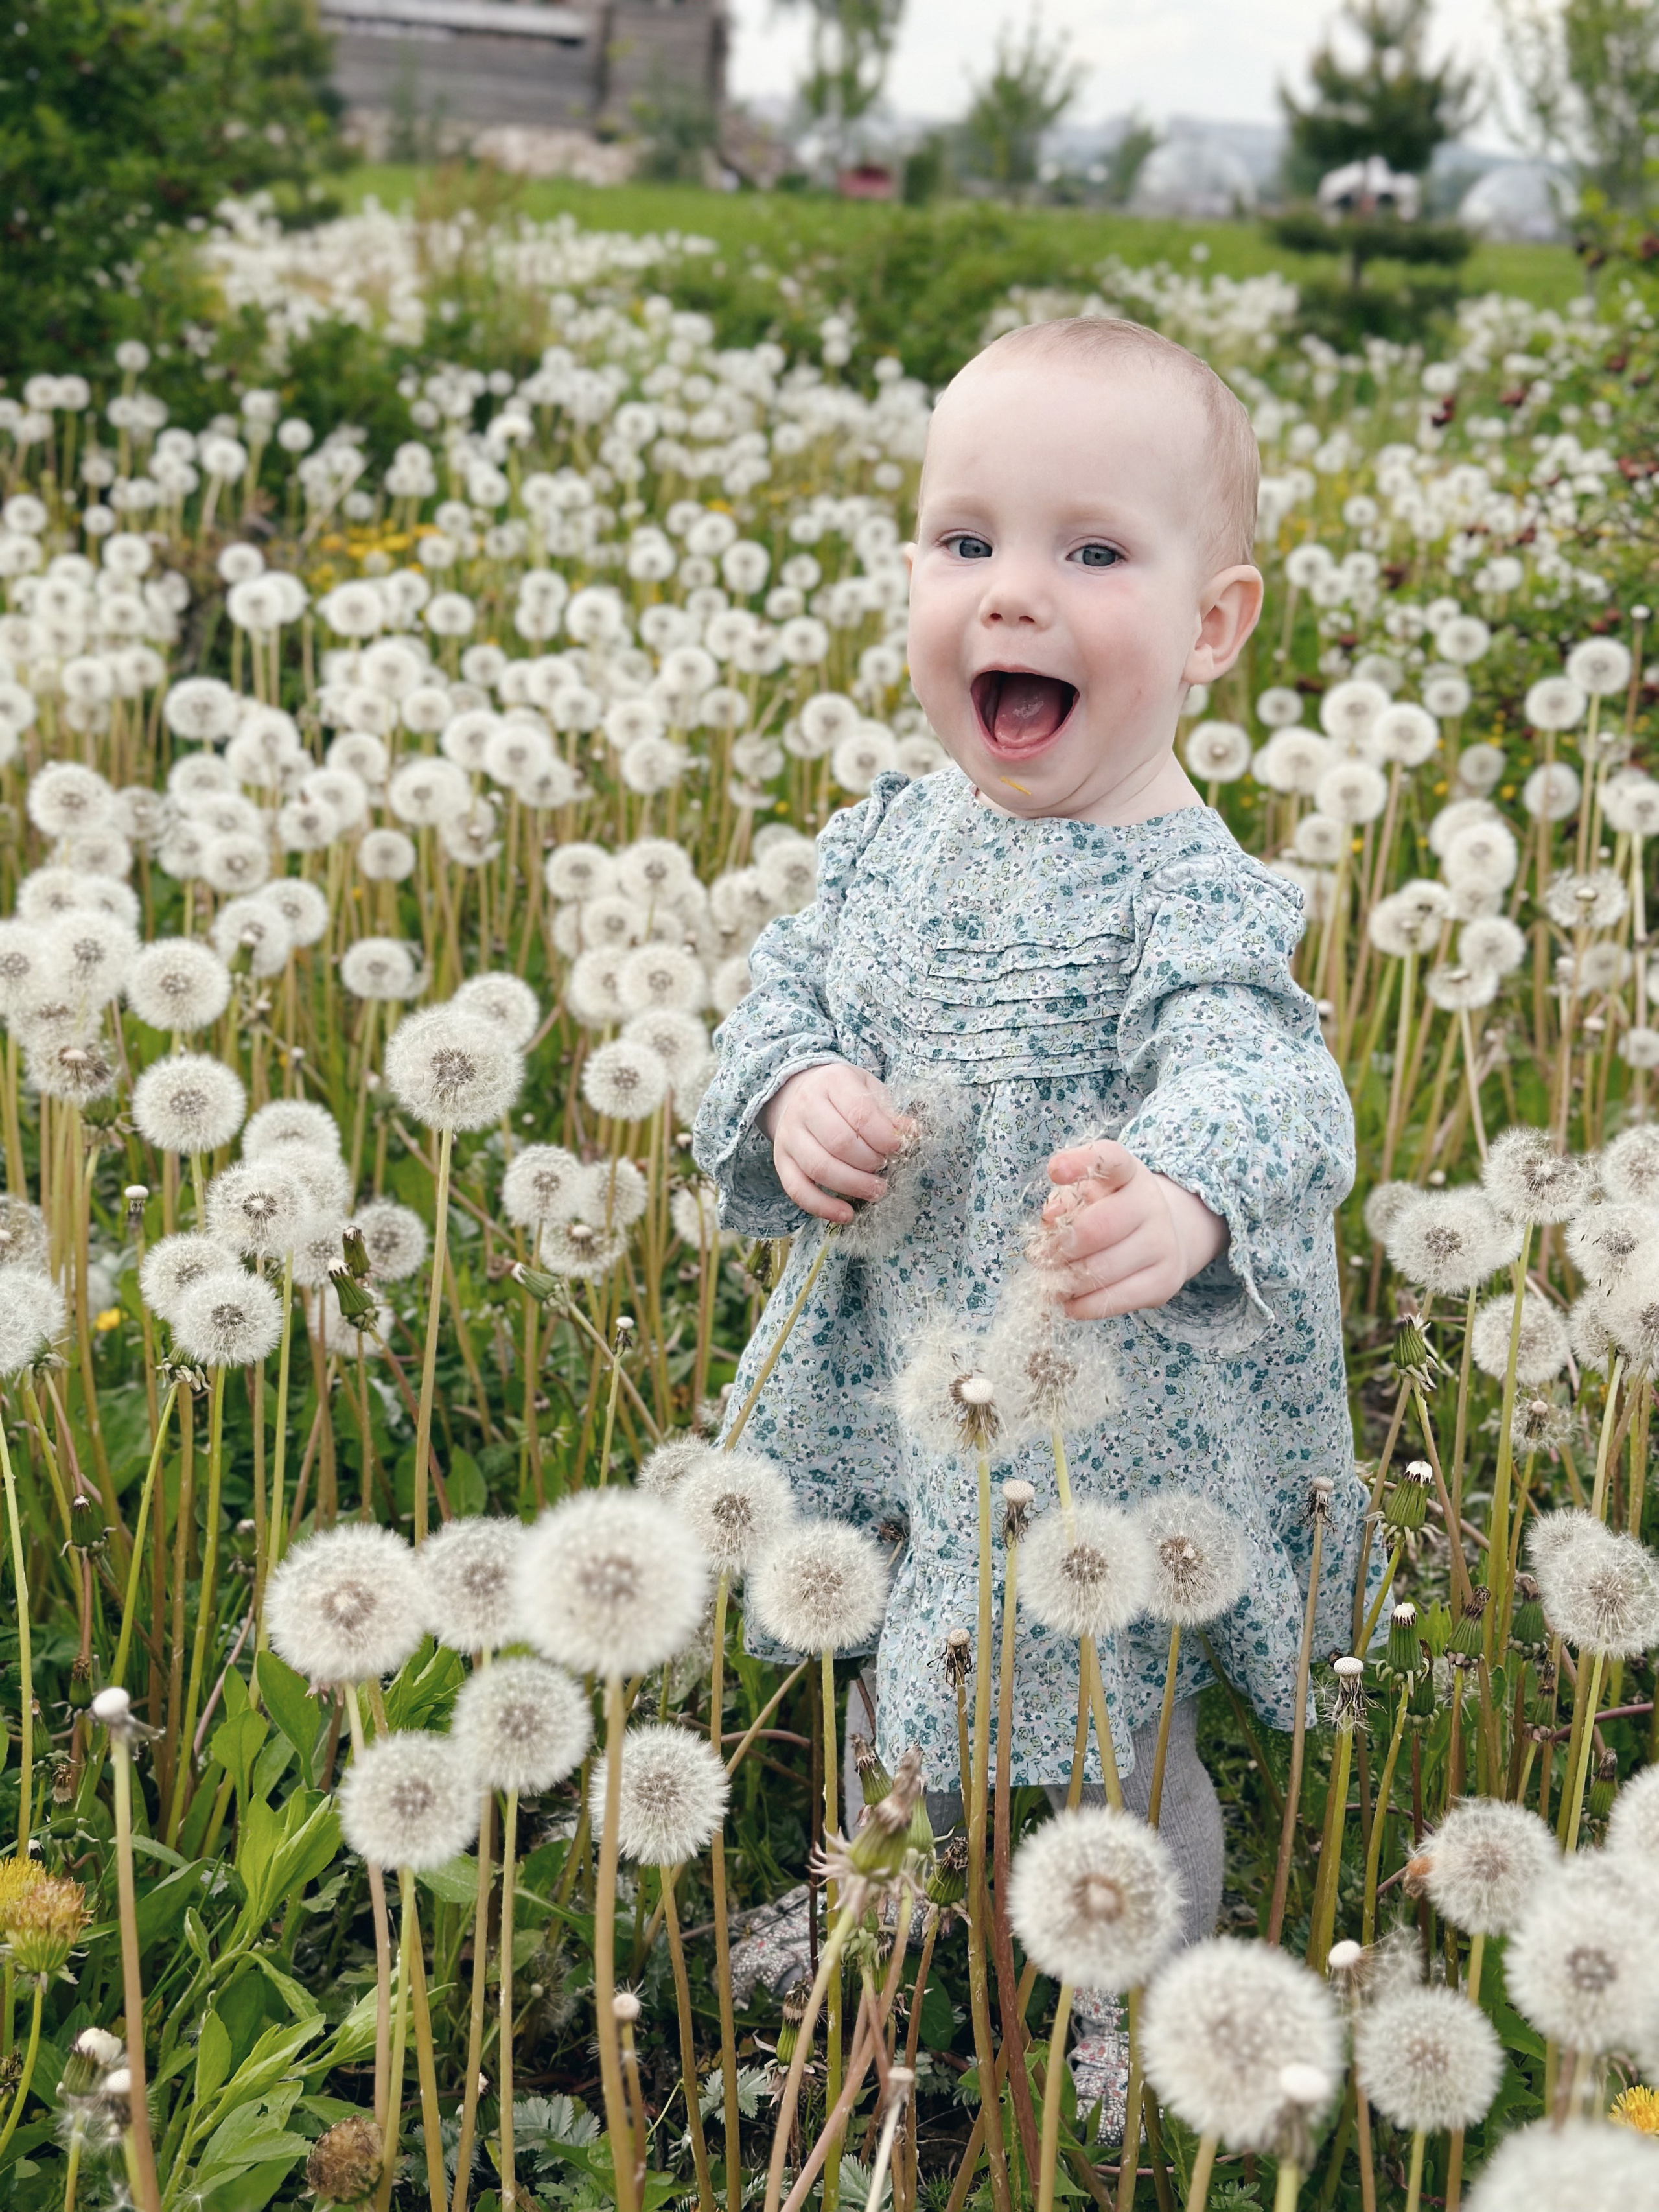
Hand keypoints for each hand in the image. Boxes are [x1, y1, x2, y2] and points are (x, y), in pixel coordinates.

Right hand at [763, 1062, 906, 1223]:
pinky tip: (847, 1214)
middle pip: (839, 1143)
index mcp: (832, 1082)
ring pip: (819, 1168)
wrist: (804, 1093)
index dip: (883, 1137)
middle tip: (886, 1169)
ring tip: (876, 1191)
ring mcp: (789, 1135)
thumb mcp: (870, 1092)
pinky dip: (823, 1207)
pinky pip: (797, 1189)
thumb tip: (911, 1132)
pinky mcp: (781, 1160)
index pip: (859, 1114)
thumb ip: (889, 1113)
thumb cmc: (845, 1096)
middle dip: (869, 1163)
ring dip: (853, 1185)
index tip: (899, 1148)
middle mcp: (805, 1106)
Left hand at [1035, 1140, 1227, 1319]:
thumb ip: (1064, 1202)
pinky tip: (1068, 1302)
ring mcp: (1164, 1243)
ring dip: (1065, 1281)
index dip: (1082, 1162)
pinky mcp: (1167, 1280)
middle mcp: (1151, 1203)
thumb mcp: (1088, 1195)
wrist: (1163, 1238)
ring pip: (1101, 1270)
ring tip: (1050, 1283)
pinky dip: (1082, 1305)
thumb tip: (1049, 1220)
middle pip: (1095, 1229)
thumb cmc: (1109, 1212)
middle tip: (1040, 1258)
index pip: (1109, 1159)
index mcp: (1128, 1173)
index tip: (1055, 1171)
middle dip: (1058, 1249)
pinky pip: (1115, 1299)